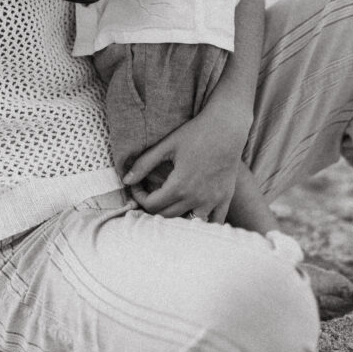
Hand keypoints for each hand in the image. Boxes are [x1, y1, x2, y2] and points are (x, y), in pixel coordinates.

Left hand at [123, 114, 242, 220]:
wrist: (227, 128)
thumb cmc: (195, 133)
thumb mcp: (166, 145)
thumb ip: (144, 164)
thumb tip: (125, 180)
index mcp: (180, 186)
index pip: (151, 205)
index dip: (139, 197)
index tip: (137, 186)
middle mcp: (196, 199)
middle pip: (167, 216)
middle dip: (153, 207)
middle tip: (149, 193)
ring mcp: (213, 201)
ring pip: (188, 223)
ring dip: (175, 217)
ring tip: (168, 203)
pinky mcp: (225, 198)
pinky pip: (213, 222)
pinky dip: (201, 223)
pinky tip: (192, 214)